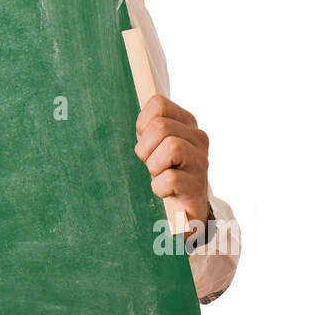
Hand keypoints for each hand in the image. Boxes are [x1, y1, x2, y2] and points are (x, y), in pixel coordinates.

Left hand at [134, 95, 210, 240]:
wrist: (184, 211)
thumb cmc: (163, 172)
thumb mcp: (153, 144)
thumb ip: (146, 127)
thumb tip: (113, 115)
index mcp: (186, 122)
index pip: (158, 104)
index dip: (143, 125)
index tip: (147, 143)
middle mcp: (198, 138)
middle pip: (161, 127)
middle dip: (146, 148)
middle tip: (151, 165)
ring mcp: (201, 162)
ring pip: (171, 147)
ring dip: (154, 166)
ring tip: (158, 176)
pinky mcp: (198, 186)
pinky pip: (171, 179)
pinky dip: (159, 187)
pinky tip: (164, 192)